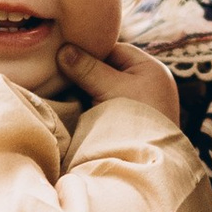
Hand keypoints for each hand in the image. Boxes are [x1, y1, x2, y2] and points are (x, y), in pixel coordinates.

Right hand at [59, 33, 180, 124]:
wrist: (147, 161)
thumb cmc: (135, 118)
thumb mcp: (110, 87)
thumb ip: (86, 68)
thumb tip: (62, 50)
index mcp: (150, 68)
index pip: (114, 50)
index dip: (89, 52)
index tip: (65, 55)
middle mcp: (147, 83)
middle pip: (109, 69)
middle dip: (86, 72)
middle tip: (60, 72)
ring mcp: (139, 103)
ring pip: (105, 88)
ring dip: (87, 90)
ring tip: (64, 89)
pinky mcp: (130, 121)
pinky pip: (106, 105)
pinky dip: (92, 104)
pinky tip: (75, 105)